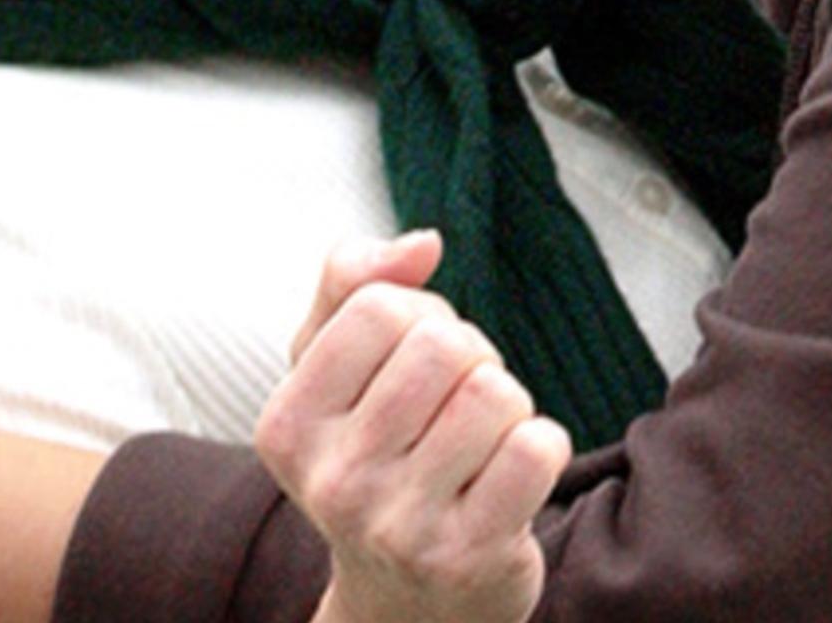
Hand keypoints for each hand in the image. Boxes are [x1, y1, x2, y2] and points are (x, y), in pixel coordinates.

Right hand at [259, 234, 568, 622]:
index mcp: (287, 425)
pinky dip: (544, 447)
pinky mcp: (470, 557)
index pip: (377, 307)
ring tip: (481, 443)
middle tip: (455, 405)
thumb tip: (422, 245)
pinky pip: (538, 447)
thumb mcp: (336, 373)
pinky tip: (510, 479)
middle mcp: (334, 481)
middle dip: (470, 358)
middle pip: (443, 344)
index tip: (412, 363)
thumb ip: (353, 284)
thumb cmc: (377, 463)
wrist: (406, 604)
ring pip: (495, 392)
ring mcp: (399, 526)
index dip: (417, 316)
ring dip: (507, 405)